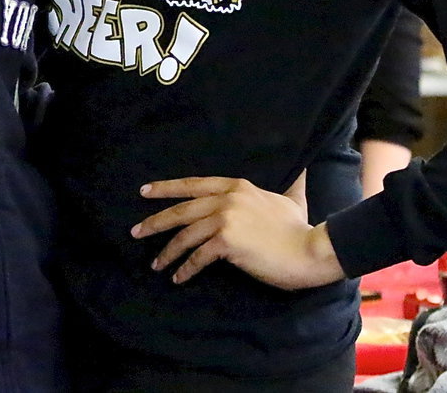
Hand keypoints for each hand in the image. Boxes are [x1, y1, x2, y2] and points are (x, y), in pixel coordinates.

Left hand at [130, 173, 342, 289]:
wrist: (310, 250)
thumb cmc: (299, 228)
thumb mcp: (291, 198)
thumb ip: (291, 184)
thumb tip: (303, 168)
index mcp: (236, 186)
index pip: (193, 185)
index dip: (166, 188)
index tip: (144, 192)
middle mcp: (227, 199)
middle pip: (182, 210)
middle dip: (155, 222)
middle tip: (135, 232)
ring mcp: (226, 219)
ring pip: (186, 235)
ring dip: (167, 252)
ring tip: (156, 264)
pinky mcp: (227, 243)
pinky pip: (198, 257)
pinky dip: (186, 268)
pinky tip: (179, 277)